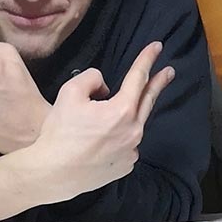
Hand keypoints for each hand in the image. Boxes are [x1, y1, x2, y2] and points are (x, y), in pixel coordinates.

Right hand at [25, 43, 176, 205]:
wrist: (53, 173)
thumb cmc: (60, 134)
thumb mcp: (70, 92)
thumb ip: (93, 77)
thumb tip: (104, 87)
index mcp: (122, 111)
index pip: (139, 77)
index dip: (147, 59)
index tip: (157, 47)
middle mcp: (133, 132)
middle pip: (148, 100)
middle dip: (159, 83)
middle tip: (169, 72)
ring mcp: (131, 151)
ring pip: (135, 125)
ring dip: (129, 115)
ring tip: (112, 115)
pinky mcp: (124, 166)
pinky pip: (127, 145)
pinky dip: (120, 138)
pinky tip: (103, 142)